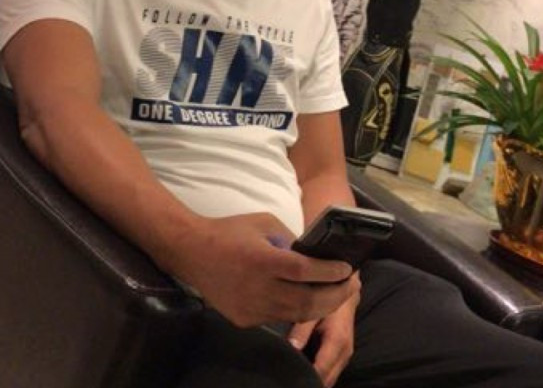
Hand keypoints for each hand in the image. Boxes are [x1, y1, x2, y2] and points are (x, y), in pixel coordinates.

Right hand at [164, 212, 358, 327]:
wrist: (192, 252)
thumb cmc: (230, 231)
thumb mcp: (264, 222)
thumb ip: (290, 239)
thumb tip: (312, 255)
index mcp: (263, 260)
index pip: (305, 271)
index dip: (330, 273)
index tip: (348, 269)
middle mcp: (258, 288)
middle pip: (306, 301)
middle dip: (334, 295)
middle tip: (351, 285)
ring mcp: (250, 308)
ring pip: (295, 315)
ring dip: (320, 306)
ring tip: (337, 294)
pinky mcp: (244, 319)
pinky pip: (278, 318)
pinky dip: (297, 311)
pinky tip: (309, 300)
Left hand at [288, 274, 360, 387]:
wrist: (347, 295)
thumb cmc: (329, 301)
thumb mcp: (313, 311)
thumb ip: (301, 330)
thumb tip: (290, 349)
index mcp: (337, 342)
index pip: (321, 372)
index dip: (304, 377)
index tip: (290, 375)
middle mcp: (344, 354)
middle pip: (326, 381)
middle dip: (308, 381)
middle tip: (289, 375)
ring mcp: (345, 357)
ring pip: (329, 380)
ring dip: (314, 379)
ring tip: (296, 372)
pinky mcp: (343, 357)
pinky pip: (331, 373)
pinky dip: (320, 374)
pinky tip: (306, 367)